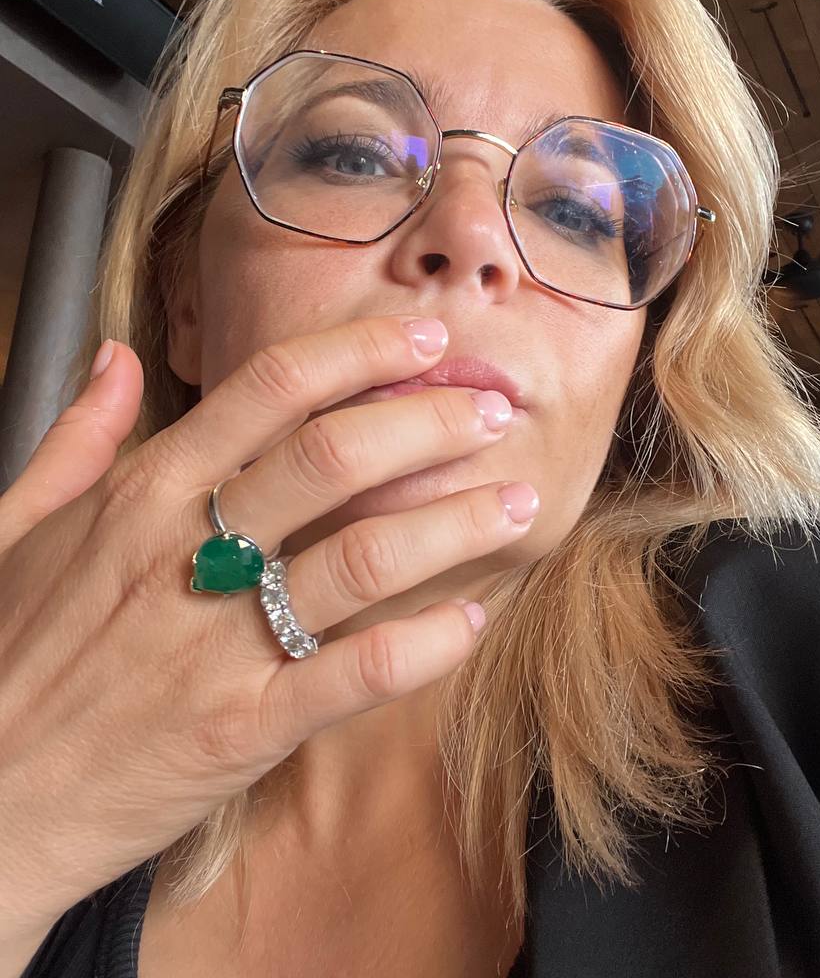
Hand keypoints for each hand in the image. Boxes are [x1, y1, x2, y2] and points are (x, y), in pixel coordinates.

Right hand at [0, 316, 537, 938]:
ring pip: (365, 557)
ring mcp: (218, 643)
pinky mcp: (243, 728)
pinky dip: (427, 645)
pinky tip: (472, 619)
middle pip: (335, 457)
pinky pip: (357, 675)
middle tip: (492, 413)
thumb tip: (116, 358)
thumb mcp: (14, 529)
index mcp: (142, 494)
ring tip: (517, 502)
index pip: (271, 391)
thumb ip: (76, 438)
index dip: (361, 353)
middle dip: (429, 423)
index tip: (426, 342)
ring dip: (456, 522)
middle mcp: (187, 554)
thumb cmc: (3, 658)